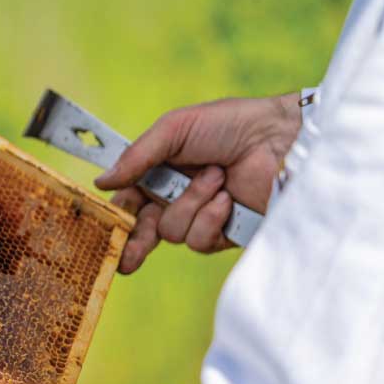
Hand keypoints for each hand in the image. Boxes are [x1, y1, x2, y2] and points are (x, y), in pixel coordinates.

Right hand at [95, 93, 300, 272]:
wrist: (282, 139)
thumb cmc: (232, 124)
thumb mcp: (176, 129)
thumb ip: (137, 156)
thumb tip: (101, 182)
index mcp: (162, 173)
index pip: (129, 201)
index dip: (116, 216)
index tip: (104, 228)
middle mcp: (179, 198)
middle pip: (144, 230)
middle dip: (134, 243)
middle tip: (125, 259)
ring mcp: (202, 217)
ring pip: (171, 232)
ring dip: (191, 204)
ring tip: (216, 177)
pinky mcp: (225, 233)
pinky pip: (199, 240)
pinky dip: (210, 218)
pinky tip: (227, 198)